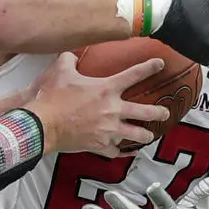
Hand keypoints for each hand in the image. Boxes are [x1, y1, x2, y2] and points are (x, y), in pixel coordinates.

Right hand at [25, 51, 169, 156]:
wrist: (43, 125)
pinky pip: (117, 152)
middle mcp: (113, 110)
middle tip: (165, 113)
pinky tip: (129, 153)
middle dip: (159, 113)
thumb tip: (72, 55)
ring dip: (145, 135)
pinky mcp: (100, 146)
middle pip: (146, 112)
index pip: (134, 75)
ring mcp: (109, 130)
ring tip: (149, 136)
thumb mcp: (60, 71)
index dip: (150, 67)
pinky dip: (123, 152)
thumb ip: (69, 59)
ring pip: (136, 135)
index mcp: (107, 89)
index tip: (161, 64)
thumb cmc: (53, 98)